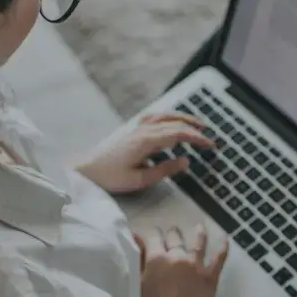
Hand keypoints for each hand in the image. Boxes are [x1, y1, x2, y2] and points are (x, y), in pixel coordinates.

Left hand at [76, 112, 213, 193]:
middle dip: (194, 129)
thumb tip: (186, 161)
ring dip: (182, 118)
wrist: (87, 170)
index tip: (210, 145)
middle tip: (209, 138)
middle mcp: (143, 130)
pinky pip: (154, 117)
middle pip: (174, 123)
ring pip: (165, 117)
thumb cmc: (111, 177)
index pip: (178, 134)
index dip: (197, 138)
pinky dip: (167, 117)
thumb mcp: (140, 179)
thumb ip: (165, 169)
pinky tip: (172, 120)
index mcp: (146, 141)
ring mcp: (137, 128)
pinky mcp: (132, 131)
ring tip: (197, 124)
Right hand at [134, 224, 227, 296]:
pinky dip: (223, 247)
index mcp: (156, 258)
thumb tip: (136, 236)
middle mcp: (176, 256)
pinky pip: (219, 258)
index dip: (154, 235)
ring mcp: (195, 265)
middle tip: (173, 235)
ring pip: (198, 242)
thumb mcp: (138, 282)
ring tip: (199, 228)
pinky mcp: (210, 277)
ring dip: (198, 233)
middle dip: (173, 235)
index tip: (155, 236)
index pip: (154, 236)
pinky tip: (225, 239)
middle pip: (175, 237)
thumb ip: (138, 258)